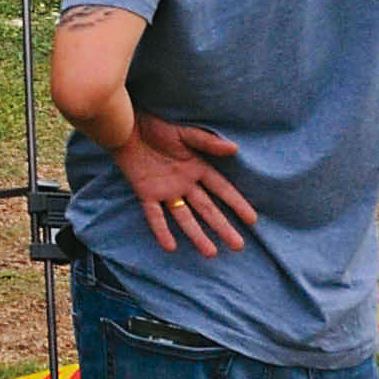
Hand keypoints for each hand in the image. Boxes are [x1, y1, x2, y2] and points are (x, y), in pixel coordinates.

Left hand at [113, 112, 258, 257]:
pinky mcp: (145, 193)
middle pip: (207, 209)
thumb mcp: (184, 133)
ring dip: (197, 235)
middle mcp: (184, 183)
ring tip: (211, 253)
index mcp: (196, 167)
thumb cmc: (155, 125)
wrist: (125, 125)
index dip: (236, 203)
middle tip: (238, 246)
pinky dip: (161, 230)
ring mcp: (165, 190)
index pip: (221, 189)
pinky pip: (154, 215)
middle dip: (222, 227)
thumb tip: (234, 148)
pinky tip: (170, 247)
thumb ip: (207, 142)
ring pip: (184, 217)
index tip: (252, 220)